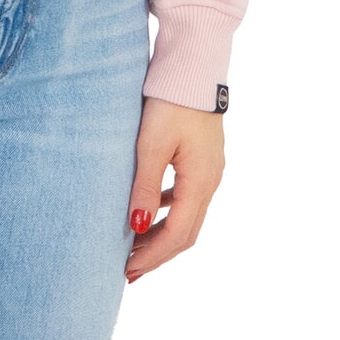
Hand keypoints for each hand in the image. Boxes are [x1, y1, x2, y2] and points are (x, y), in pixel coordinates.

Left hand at [124, 95, 225, 280]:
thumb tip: (138, 226)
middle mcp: (210, 181)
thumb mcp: (152, 144)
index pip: (178, 234)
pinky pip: (186, 196)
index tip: (129, 271)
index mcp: (200, 182)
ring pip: (187, 215)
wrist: (193, 68)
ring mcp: (209, 170)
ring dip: (162, 234)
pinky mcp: (202, 159)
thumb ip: (145, 186)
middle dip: (158, 253)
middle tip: (129, 269)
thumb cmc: (171, 102)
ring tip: (135, 246)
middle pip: (186, 232)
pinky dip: (168, 211)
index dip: (154, 256)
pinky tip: (149, 209)